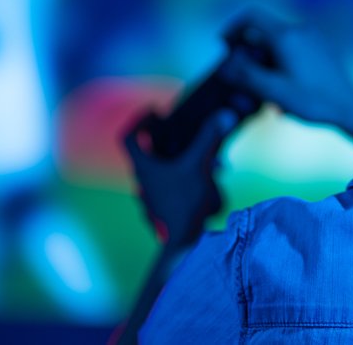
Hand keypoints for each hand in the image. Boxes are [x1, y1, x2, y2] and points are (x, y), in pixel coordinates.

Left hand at [123, 108, 240, 246]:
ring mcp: (152, 196)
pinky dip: (186, 176)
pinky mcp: (164, 207)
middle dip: (170, 139)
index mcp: (142, 167)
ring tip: (209, 160)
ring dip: (182, 159)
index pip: (128, 137)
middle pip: (148, 151)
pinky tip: (209, 179)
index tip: (156, 111)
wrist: (184, 242)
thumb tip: (224, 115)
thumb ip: (209, 138)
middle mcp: (143, 181)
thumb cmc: (184, 202)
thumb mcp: (198, 165)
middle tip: (187, 132)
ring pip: (163, 169)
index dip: (139, 120)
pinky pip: (172, 184)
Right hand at [219, 8, 352, 128]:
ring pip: (277, 43)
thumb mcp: (274, 90)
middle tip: (243, 78)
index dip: (232, 29)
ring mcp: (312, 38)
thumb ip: (246, 75)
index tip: (224, 47)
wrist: (351, 108)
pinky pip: (292, 49)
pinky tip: (282, 91)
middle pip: (263, 32)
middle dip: (249, 54)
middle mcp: (300, 30)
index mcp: (287, 35)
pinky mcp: (320, 49)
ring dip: (265, 62)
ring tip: (265, 90)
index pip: (251, 16)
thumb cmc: (315, 100)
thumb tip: (224, 66)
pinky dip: (280, 64)